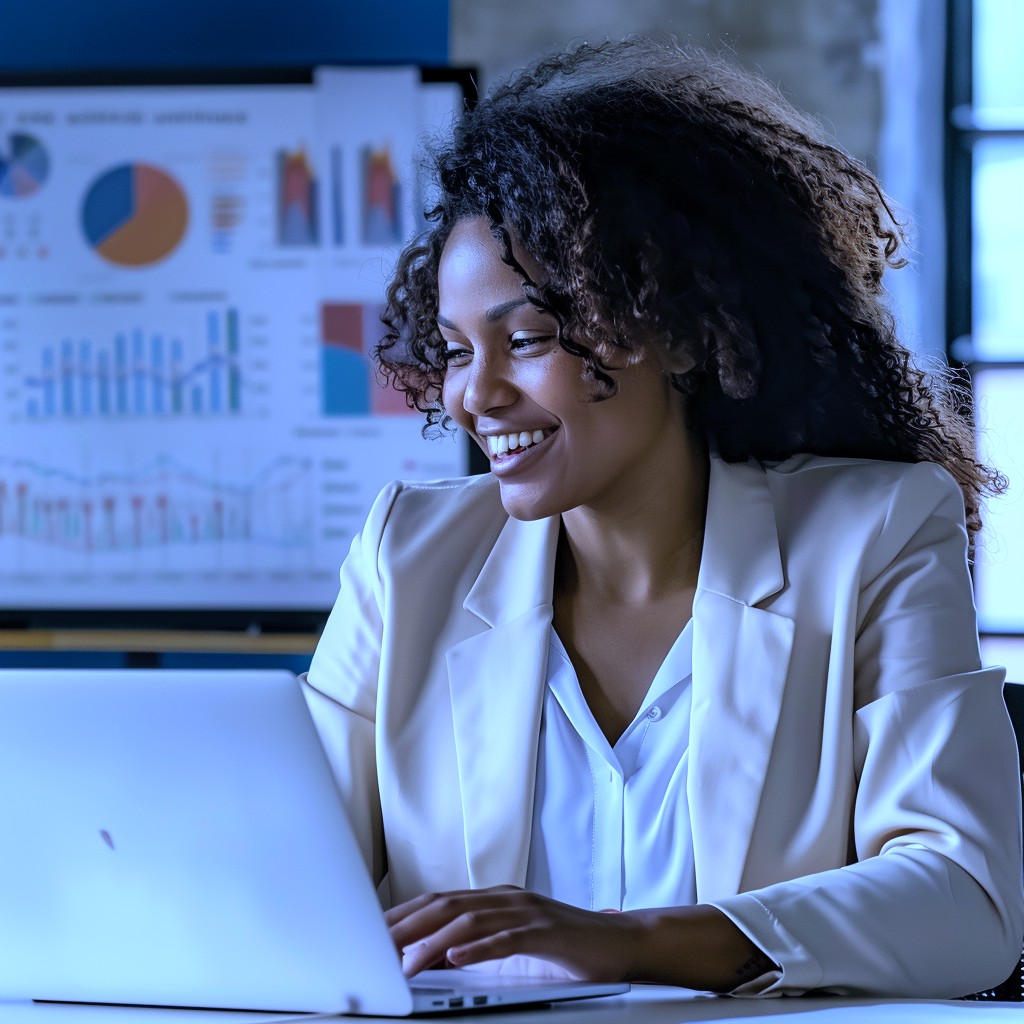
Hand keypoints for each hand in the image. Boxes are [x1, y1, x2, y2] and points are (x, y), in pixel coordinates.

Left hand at [385, 885, 641, 979]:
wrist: (620, 943)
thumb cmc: (565, 947)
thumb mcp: (513, 945)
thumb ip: (476, 944)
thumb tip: (430, 958)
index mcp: (495, 899)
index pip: (438, 902)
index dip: (403, 915)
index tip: (371, 933)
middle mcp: (507, 898)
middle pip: (446, 905)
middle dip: (406, 925)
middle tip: (374, 946)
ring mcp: (527, 911)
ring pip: (470, 920)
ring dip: (434, 941)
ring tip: (407, 961)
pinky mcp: (547, 931)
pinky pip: (508, 938)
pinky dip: (480, 947)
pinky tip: (457, 957)